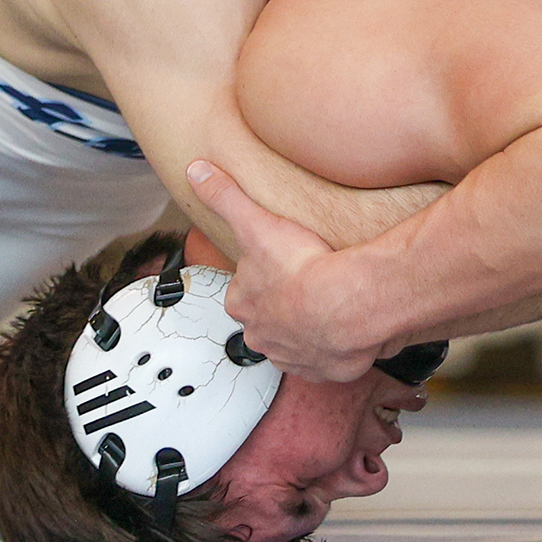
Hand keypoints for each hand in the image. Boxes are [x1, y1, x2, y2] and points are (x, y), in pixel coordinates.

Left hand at [183, 157, 378, 380]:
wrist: (345, 304)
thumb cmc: (301, 268)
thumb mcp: (254, 222)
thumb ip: (225, 196)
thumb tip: (197, 172)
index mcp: (242, 303)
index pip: (242, 291)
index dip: (259, 277)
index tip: (277, 266)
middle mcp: (262, 335)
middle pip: (265, 319)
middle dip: (280, 306)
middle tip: (303, 285)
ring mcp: (292, 354)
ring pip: (293, 342)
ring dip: (306, 328)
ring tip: (326, 305)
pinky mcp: (324, 368)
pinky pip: (325, 360)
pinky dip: (333, 348)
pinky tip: (344, 328)